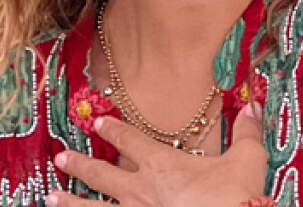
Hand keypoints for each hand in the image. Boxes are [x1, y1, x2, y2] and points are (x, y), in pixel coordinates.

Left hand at [48, 104, 267, 206]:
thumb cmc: (234, 199)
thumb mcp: (247, 161)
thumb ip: (247, 133)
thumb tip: (252, 106)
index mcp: (162, 165)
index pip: (131, 140)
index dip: (114, 129)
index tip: (98, 121)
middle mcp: (140, 190)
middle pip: (102, 174)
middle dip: (80, 165)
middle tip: (60, 158)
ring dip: (71, 203)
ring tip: (50, 198)